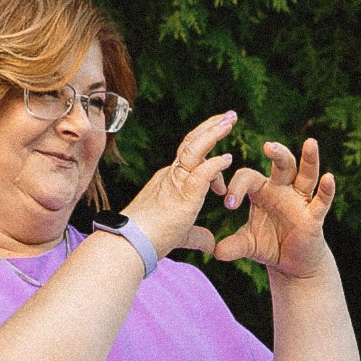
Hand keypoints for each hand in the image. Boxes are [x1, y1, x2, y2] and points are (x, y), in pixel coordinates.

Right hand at [124, 113, 238, 260]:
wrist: (130, 245)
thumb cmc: (150, 240)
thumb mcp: (181, 235)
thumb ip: (197, 236)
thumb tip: (211, 244)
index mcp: (170, 181)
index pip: (192, 158)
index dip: (212, 157)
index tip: (226, 165)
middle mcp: (171, 176)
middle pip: (192, 142)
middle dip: (211, 127)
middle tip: (229, 116)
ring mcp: (176, 182)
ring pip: (195, 149)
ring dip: (213, 133)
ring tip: (230, 119)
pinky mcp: (183, 194)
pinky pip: (202, 172)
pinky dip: (216, 164)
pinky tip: (228, 158)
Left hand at [213, 138, 336, 280]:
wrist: (292, 263)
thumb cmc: (269, 245)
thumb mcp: (248, 244)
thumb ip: (233, 245)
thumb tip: (216, 252)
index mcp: (262, 190)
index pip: (248, 176)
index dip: (237, 187)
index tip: (228, 205)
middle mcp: (283, 189)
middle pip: (282, 163)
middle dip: (277, 153)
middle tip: (267, 145)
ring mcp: (300, 200)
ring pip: (306, 174)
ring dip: (309, 159)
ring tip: (310, 143)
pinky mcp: (314, 216)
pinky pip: (321, 201)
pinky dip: (326, 190)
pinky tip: (329, 178)